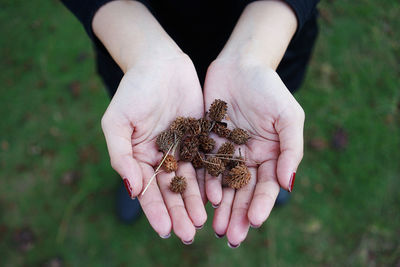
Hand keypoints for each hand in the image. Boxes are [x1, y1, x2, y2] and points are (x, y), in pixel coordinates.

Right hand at [101, 54, 206, 241]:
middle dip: (178, 212)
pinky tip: (216, 196)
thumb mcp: (117, 122)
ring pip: (190, 181)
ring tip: (203, 220)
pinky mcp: (200, 138)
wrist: (159, 63)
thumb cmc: (133, 90)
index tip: (164, 230)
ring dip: (195, 201)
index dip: (155, 211)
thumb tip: (131, 190)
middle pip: (170, 191)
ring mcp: (182, 149)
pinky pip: (206, 162)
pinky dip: (210, 179)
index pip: (147, 190)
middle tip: (189, 233)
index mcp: (139, 158)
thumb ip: (121, 156)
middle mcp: (161, 158)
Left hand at [203, 58, 303, 245]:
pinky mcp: (207, 144)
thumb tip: (288, 184)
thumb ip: (291, 149)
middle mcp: (248, 159)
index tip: (254, 221)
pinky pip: (204, 167)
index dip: (261, 204)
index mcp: (270, 156)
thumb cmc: (268, 88)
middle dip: (238, 214)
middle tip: (230, 236)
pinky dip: (204, 184)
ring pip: (223, 185)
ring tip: (214, 227)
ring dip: (220, 207)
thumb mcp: (288, 116)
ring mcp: (227, 153)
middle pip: (243, 192)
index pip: (266, 186)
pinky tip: (201, 199)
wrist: (240, 65)